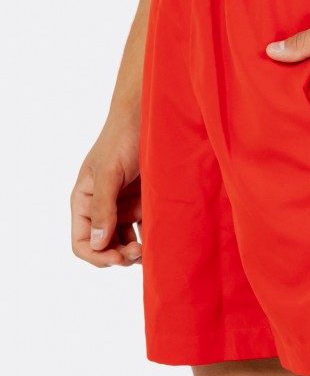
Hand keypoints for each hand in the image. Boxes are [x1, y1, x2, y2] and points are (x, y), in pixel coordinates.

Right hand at [70, 114, 142, 267]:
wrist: (150, 117)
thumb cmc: (122, 139)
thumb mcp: (109, 172)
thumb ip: (103, 207)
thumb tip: (98, 243)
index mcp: (85, 201)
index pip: (82, 242)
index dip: (98, 255)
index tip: (118, 257)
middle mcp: (102, 207)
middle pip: (106, 246)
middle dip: (121, 255)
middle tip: (141, 251)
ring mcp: (123, 206)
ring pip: (126, 241)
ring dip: (137, 249)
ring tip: (152, 247)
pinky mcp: (143, 201)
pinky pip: (144, 228)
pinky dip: (151, 236)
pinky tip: (161, 235)